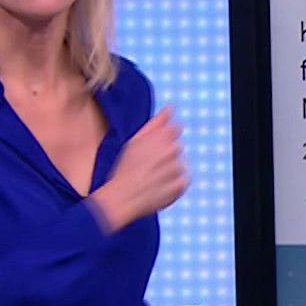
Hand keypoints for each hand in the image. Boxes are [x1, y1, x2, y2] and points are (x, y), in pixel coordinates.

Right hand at [91, 108, 187, 231]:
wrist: (124, 197)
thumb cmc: (126, 168)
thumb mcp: (136, 141)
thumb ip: (156, 123)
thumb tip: (171, 107)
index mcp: (163, 136)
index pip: (175, 129)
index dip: (163, 139)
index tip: (152, 150)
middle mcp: (174, 150)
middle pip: (177, 147)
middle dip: (166, 155)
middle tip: (148, 166)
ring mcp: (179, 168)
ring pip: (179, 165)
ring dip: (169, 170)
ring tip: (151, 177)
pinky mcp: (182, 185)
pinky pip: (182, 181)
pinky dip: (173, 184)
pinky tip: (158, 186)